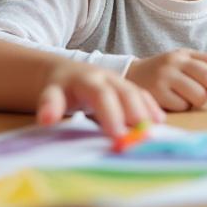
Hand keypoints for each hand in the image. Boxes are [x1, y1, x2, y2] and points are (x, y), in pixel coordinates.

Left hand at [36, 62, 165, 135]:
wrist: (67, 71)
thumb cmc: (60, 87)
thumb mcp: (50, 93)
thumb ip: (49, 105)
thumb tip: (46, 120)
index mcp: (87, 80)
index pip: (101, 95)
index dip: (111, 113)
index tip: (117, 135)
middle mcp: (107, 78)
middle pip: (124, 92)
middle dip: (134, 112)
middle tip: (142, 135)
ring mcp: (120, 81)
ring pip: (137, 93)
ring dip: (147, 111)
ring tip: (154, 131)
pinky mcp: (127, 88)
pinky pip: (143, 95)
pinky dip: (152, 108)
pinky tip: (160, 123)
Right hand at [124, 50, 206, 111]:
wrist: (130, 76)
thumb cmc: (164, 76)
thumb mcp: (184, 68)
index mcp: (187, 54)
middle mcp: (177, 61)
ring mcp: (165, 75)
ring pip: (198, 94)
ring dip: (200, 102)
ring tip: (189, 100)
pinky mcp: (156, 91)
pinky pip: (182, 106)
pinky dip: (183, 108)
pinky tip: (173, 103)